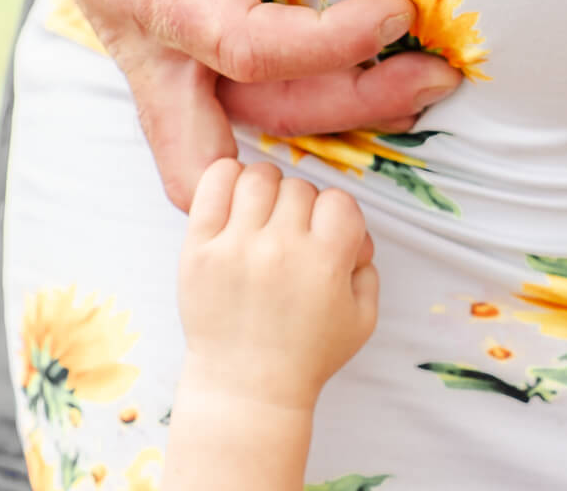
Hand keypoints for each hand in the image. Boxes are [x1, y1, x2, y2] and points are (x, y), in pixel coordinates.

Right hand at [0, 0, 463, 208]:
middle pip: (238, 124)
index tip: (398, 10)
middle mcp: (146, 26)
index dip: (325, 45)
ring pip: (247, 112)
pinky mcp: (186, 16)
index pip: (239, 47)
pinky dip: (312, 82)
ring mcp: (165, 31)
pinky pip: (248, 77)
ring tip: (427, 78)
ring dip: (335, 109)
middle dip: (335, 119)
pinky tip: (380, 59)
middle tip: (432, 83)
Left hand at [177, 160, 378, 407]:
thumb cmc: (306, 355)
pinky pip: (213, 185)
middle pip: (299, 187)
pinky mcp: (198, 250)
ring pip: (259, 176)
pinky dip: (227, 177)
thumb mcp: (362, 319)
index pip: (339, 200)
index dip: (337, 216)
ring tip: (263, 216)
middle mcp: (281, 250)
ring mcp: (236, 248)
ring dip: (267, 189)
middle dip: (302, 207)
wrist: (246, 389)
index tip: (325, 237)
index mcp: (325, 263)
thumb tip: (354, 233)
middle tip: (292, 235)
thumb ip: (368, 268)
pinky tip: (235, 200)